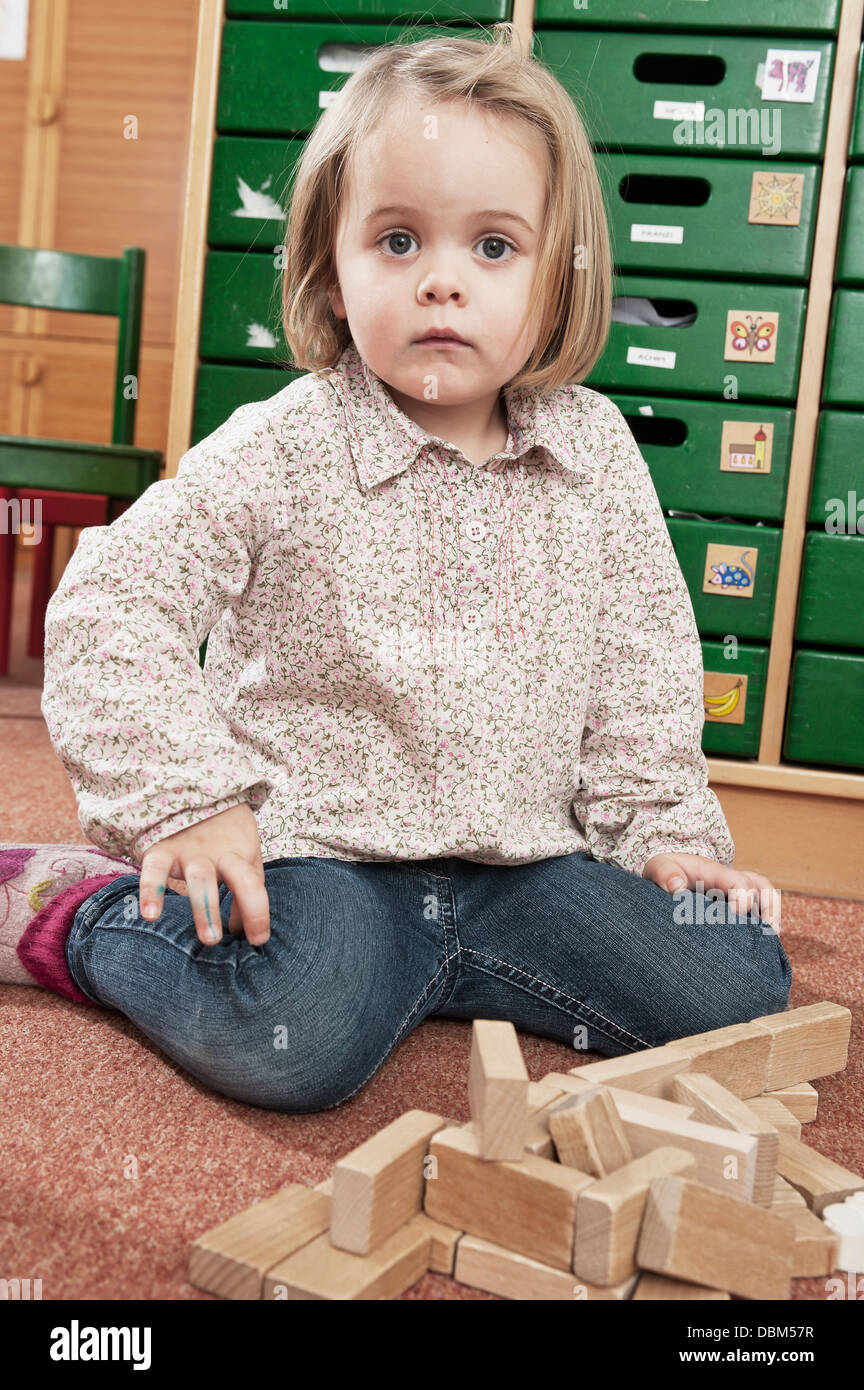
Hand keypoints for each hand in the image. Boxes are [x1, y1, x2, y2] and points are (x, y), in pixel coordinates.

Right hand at [137, 802, 269, 945]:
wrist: (197, 790)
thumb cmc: (224, 834)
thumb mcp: (242, 856)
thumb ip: (244, 892)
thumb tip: (242, 931)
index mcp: (240, 857)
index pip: (255, 885)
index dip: (258, 914)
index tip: (257, 940)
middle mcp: (219, 855)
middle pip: (237, 878)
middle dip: (249, 909)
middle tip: (233, 940)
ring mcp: (191, 852)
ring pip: (201, 878)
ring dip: (206, 909)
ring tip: (208, 938)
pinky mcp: (162, 850)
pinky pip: (155, 870)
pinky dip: (151, 890)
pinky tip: (150, 915)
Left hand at [642, 852, 780, 930]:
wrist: (668, 871)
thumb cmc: (666, 870)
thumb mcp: (659, 867)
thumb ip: (665, 875)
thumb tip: (676, 888)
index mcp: (714, 872)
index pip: (738, 881)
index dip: (742, 898)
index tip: (737, 914)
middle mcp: (731, 880)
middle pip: (761, 887)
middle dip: (769, 908)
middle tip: (768, 932)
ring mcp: (736, 891)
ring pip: (767, 896)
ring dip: (773, 915)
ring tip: (772, 939)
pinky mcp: (736, 904)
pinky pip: (759, 910)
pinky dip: (765, 924)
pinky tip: (762, 945)